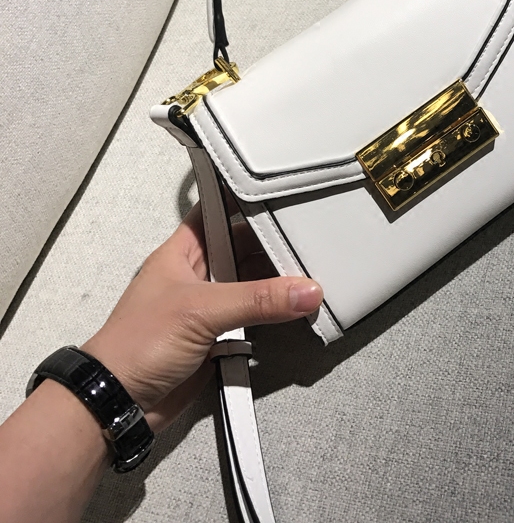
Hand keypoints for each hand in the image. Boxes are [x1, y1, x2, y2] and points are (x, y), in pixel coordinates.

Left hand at [81, 204, 322, 431]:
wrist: (119, 404)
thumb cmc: (138, 344)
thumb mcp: (201, 310)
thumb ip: (257, 300)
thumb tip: (306, 291)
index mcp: (182, 252)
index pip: (217, 212)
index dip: (243, 199)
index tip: (279, 192)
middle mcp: (197, 275)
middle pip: (242, 248)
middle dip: (272, 245)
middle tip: (308, 236)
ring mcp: (208, 306)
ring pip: (251, 284)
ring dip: (275, 283)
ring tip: (311, 272)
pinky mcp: (218, 337)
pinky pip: (253, 318)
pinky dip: (273, 316)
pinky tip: (296, 309)